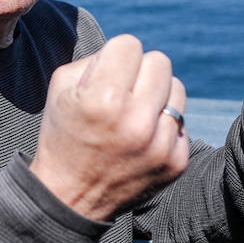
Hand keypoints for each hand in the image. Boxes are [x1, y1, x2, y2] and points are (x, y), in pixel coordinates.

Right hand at [29, 34, 189, 221]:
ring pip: (177, 88)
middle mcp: (136, 122)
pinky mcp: (176, 162)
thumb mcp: (62, 88)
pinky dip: (163, 126)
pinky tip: (142, 139)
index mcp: (104, 99)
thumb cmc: (64, 134)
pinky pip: (182, 122)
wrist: (70, 198)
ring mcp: (160, 145)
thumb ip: (95, 59)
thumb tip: (130, 53)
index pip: (130, 44)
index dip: (115, 56)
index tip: (106, 74)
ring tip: (135, 113)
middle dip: (139, 71)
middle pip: (159, 61)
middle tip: (123, 91)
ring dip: (157, 95)